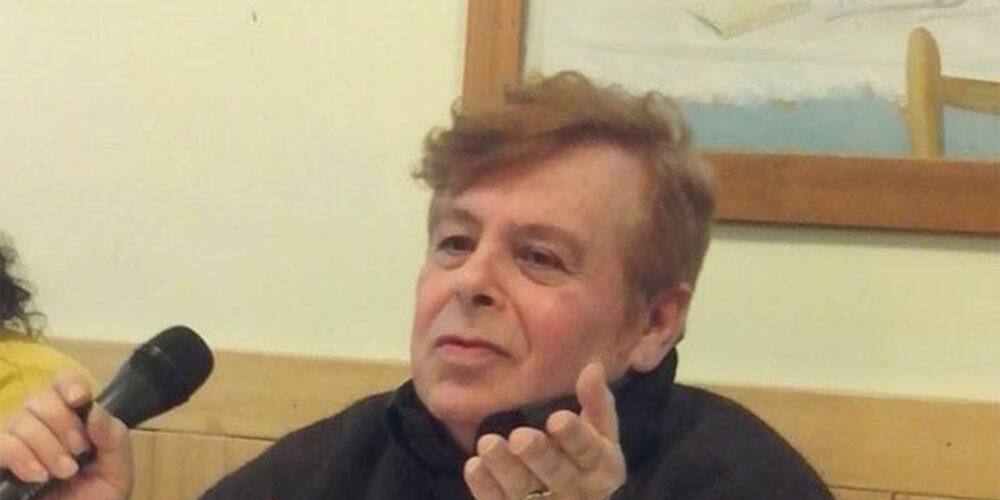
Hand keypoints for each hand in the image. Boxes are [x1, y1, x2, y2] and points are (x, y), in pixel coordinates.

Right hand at [0, 371, 131, 499]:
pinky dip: (21, 456)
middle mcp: (39, 424)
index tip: (79, 400)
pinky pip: (1, 443)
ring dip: (47, 446)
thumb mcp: (116, 471)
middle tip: (79, 452)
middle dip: (64, 424)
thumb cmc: (93, 499)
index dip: (70, 384)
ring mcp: (15, 441)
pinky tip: (38, 475)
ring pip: (21, 420)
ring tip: (64, 473)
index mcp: (72, 419)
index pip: (63, 382)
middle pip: (40, 397)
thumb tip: (94, 410)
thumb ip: (114, 440)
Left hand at [464, 362, 625, 499]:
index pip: (590, 452)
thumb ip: (596, 401)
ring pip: (525, 491)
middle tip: (520, 436)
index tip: (557, 419)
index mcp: (603, 468)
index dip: (575, 437)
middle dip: (540, 455)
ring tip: (488, 443)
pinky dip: (486, 487)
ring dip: (505, 468)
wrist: (572, 497)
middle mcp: (578, 492)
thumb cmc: (584, 453)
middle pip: (558, 475)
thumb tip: (592, 368)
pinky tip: (474, 466)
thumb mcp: (598, 429)